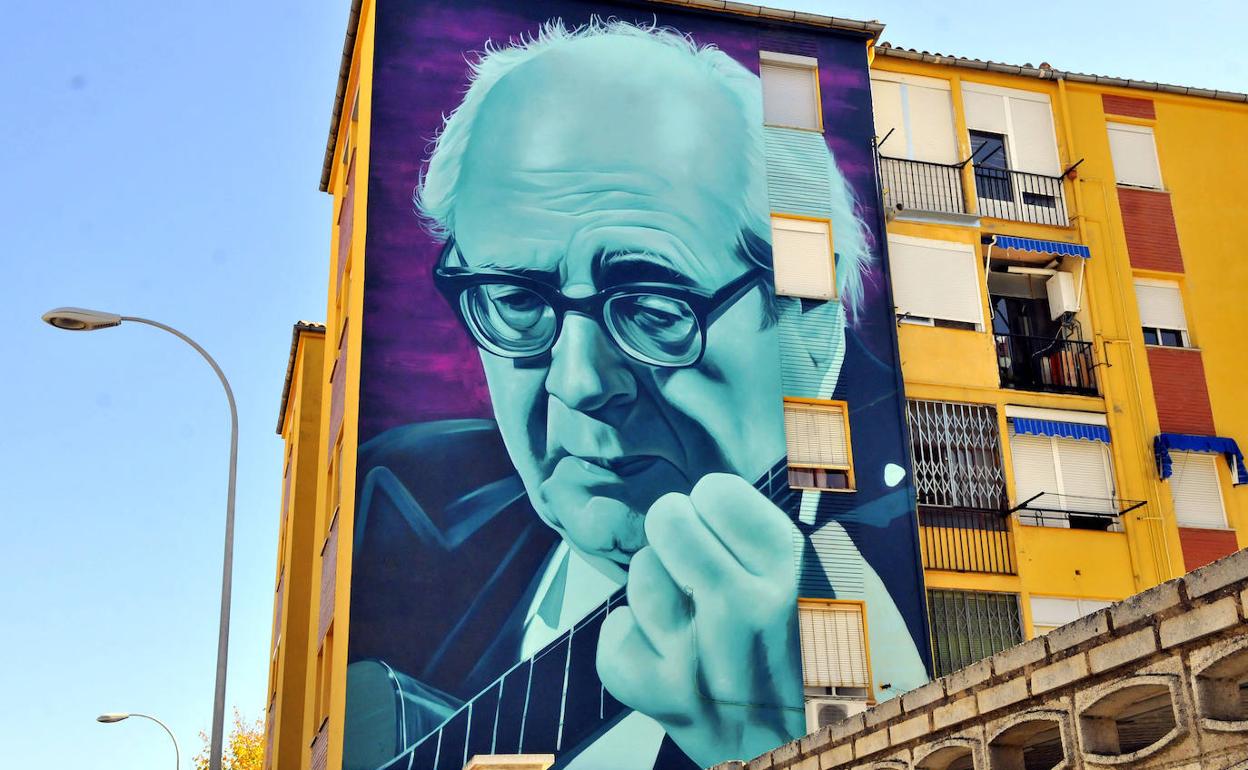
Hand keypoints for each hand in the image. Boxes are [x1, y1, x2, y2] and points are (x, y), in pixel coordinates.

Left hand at [595, 473, 805, 766]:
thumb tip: (729, 495)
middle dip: (676, 534)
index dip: (714, 507)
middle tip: (694, 558)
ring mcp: (699, 656)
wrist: (816, 753)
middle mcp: (744, 609)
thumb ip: (785, 543)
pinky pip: (615, 639)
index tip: (724, 528)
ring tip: (688, 610)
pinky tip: (662, 647)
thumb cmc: (831, 668)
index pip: (717, 493)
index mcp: (792, 573)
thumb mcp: (840, 589)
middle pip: (666, 522)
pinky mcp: (663, 698)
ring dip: (658, 587)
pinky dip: (631, 639)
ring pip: (641, 576)